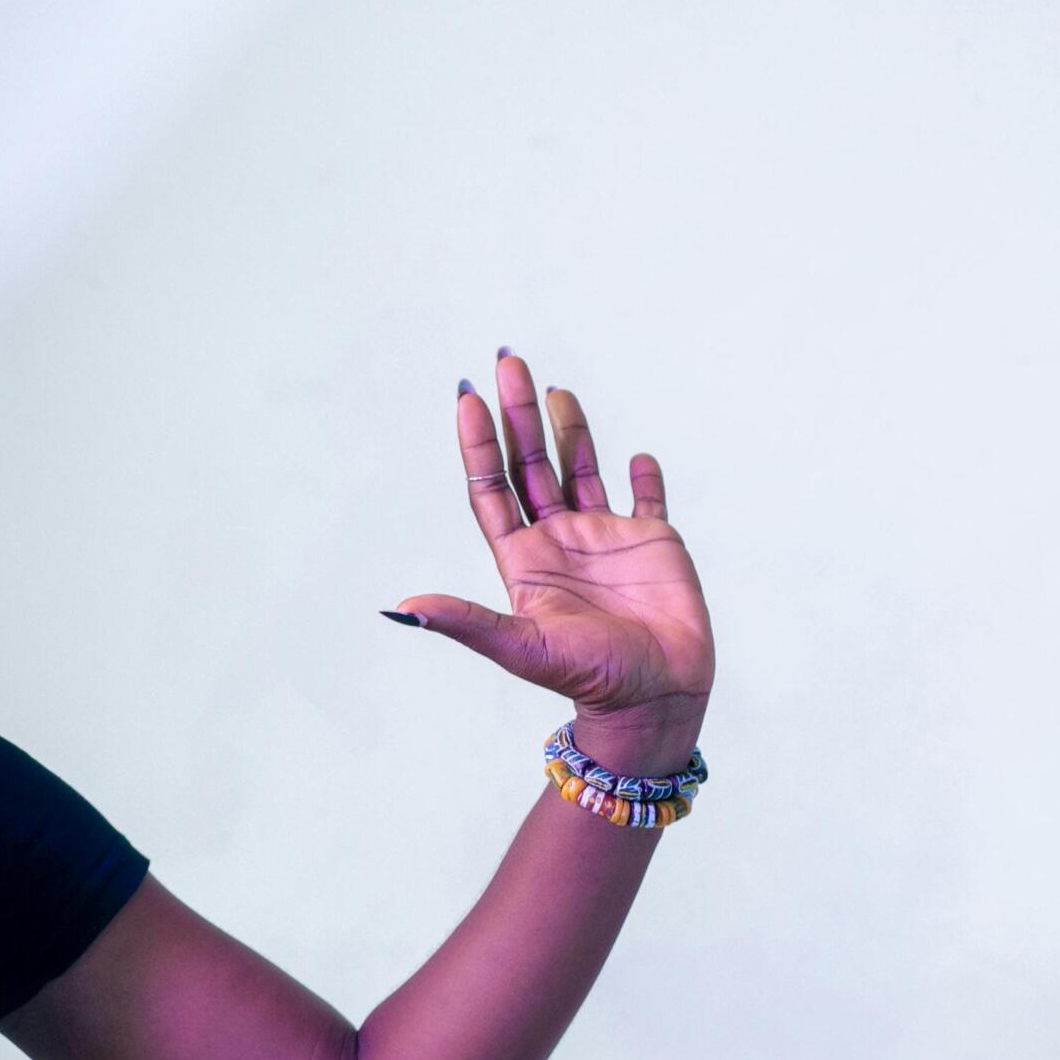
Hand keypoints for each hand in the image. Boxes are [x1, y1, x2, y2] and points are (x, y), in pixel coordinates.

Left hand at [395, 350, 715, 735]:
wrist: (656, 698)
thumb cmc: (590, 678)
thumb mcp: (520, 647)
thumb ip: (465, 622)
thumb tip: (404, 607)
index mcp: (524, 558)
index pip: (492, 489)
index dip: (478, 445)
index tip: (468, 398)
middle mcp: (559, 541)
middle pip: (532, 464)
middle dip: (518, 414)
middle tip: (507, 360)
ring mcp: (605, 539)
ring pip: (581, 469)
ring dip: (569, 428)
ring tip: (552, 387)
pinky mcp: (654, 544)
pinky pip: (647, 500)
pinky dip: (644, 476)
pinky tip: (636, 454)